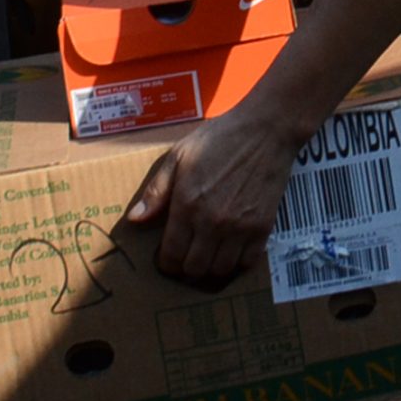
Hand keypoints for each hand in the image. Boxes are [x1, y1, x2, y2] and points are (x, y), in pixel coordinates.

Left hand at [125, 108, 297, 285]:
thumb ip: (157, 190)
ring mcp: (240, 227)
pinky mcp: (263, 226)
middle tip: (186, 256)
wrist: (265, 130)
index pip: (171, 255)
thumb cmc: (219, 138)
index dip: (165, 263)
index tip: (167, 257)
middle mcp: (212, 222)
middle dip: (185, 268)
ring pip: (220, 270)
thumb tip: (135, 219)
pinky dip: (237, 263)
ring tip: (208, 255)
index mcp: (187, 204)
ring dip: (211, 268)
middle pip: (194, 268)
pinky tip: (231, 251)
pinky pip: (247, 262)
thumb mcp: (179, 155)